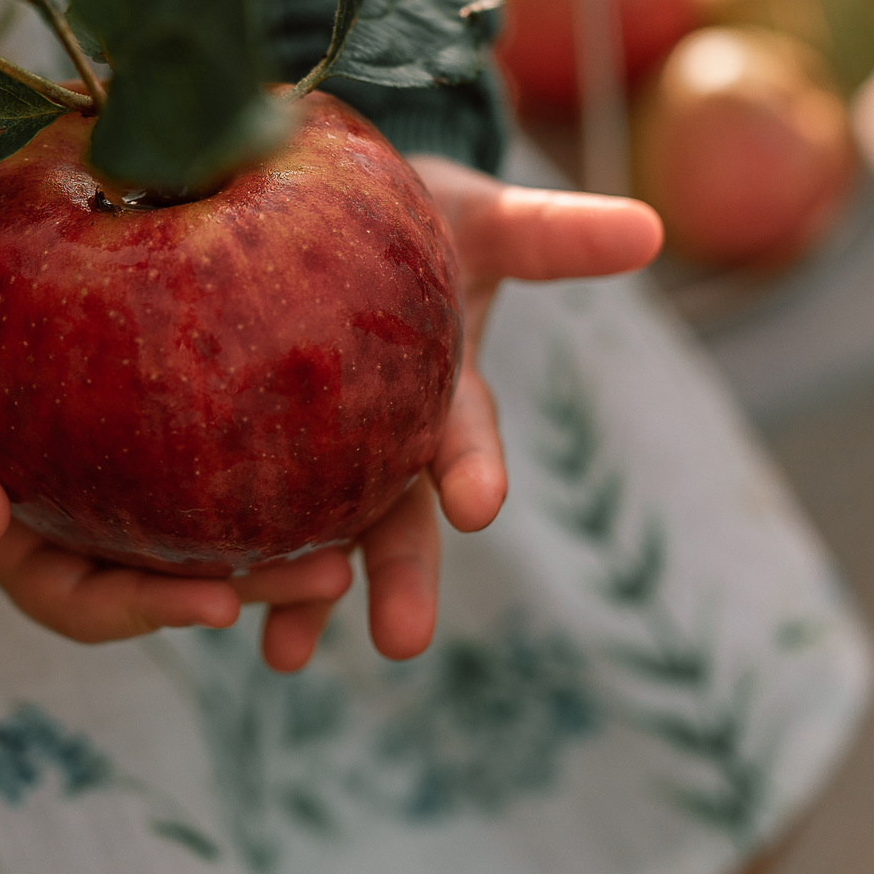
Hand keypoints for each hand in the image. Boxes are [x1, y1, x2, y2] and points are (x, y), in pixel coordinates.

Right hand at [0, 291, 357, 645]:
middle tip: (331, 570)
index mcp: (32, 556)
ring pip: (222, 521)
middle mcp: (98, 535)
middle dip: (256, 584)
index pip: (96, 601)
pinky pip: (232, 449)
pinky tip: (352, 426)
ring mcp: (137, 489)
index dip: (154, 607)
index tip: (215, 602)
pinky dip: (284, 453)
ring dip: (291, 532)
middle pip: (181, 573)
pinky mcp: (171, 423)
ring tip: (365, 522)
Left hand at [250, 161, 661, 670]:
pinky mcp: (268, 463)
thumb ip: (554, 233)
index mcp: (446, 392)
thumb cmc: (421, 220)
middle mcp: (393, 442)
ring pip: (327, 538)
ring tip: (284, 655)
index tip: (480, 506)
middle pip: (401, 516)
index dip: (474, 467)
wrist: (333, 220)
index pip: (466, 434)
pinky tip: (218, 619)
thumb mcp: (483, 218)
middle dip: (403, 575)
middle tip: (403, 639)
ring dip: (310, 598)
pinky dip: (238, 568)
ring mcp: (334, 462)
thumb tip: (655, 229)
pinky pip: (252, 519)